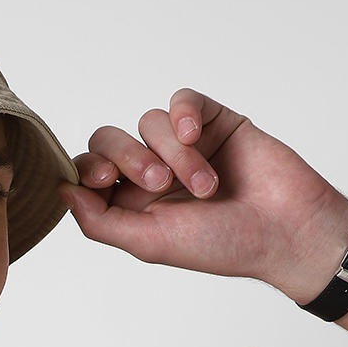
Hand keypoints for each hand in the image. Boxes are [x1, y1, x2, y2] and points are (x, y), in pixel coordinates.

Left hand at [57, 88, 347, 301]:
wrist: (286, 230)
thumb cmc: (222, 246)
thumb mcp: (150, 243)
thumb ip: (100, 221)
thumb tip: (61, 189)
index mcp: (132, 204)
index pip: (90, 172)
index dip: (89, 169)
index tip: (105, 180)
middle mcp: (153, 171)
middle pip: (110, 139)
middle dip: (128, 157)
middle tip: (159, 182)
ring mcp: (183, 145)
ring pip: (150, 123)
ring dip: (174, 153)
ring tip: (206, 185)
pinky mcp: (214, 121)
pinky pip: (182, 100)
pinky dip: (184, 114)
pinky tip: (197, 135)